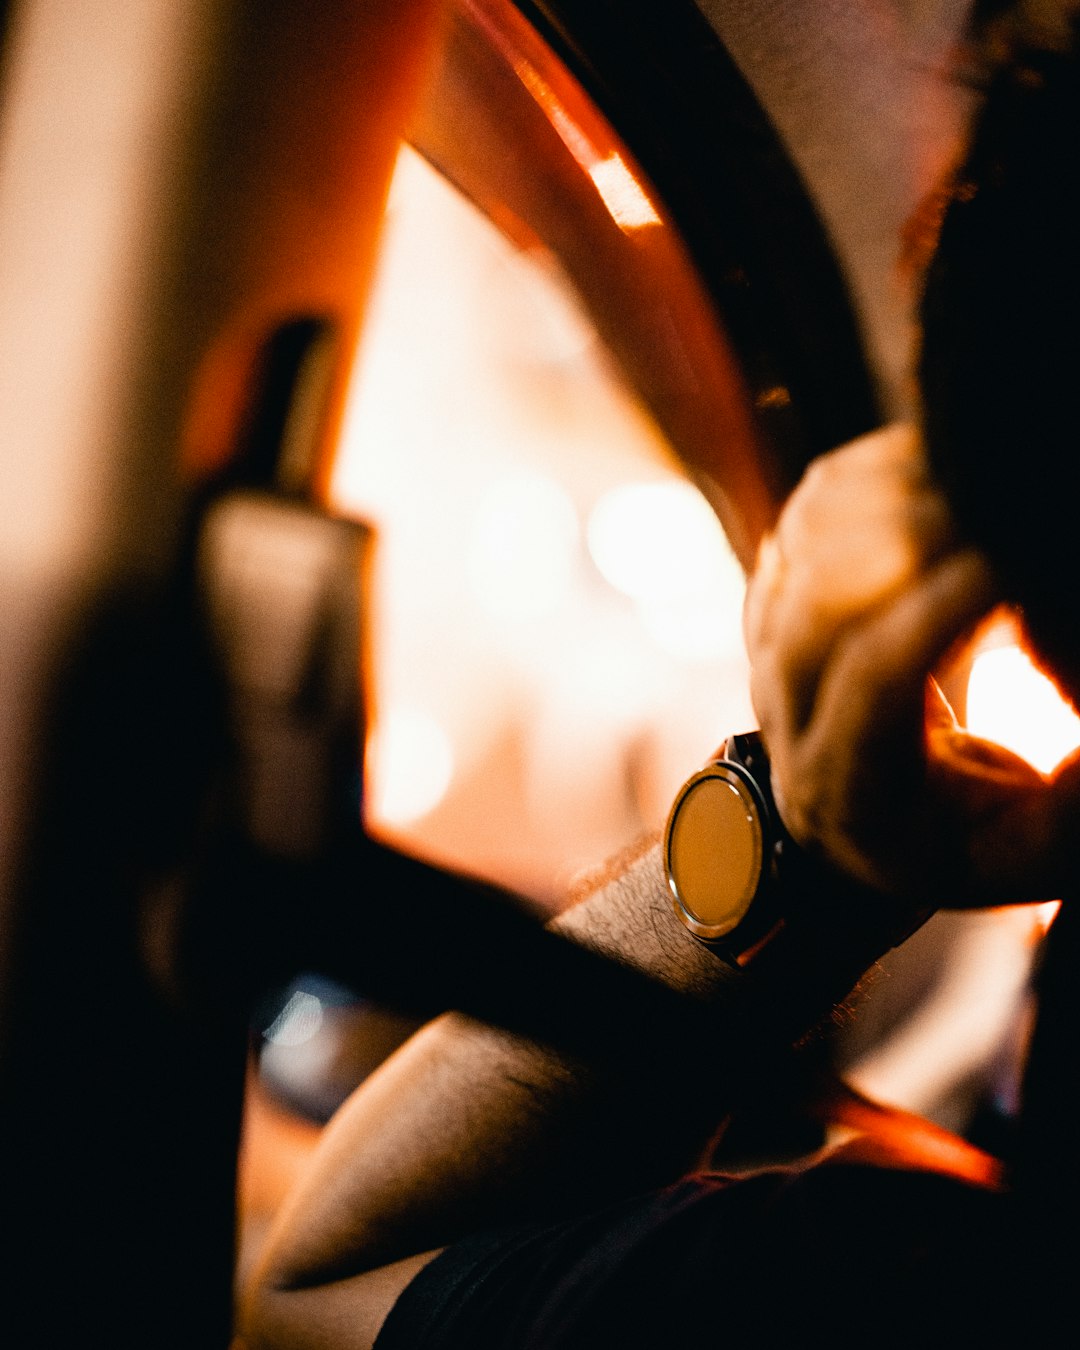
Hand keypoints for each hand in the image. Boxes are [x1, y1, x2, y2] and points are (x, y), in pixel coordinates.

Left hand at [743, 423, 1079, 906]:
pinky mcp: (775, 610)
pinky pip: (802, 525)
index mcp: (844, 796)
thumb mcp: (1038, 849)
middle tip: (1009, 501)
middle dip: (921, 538)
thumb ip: (1076, 801)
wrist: (892, 835)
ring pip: (803, 554)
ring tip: (982, 469)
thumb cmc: (975, 843)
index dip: (946, 605)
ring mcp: (768, 659)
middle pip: (825, 606)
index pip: (877, 677)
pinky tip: (934, 460)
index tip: (1017, 556)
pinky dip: (863, 479)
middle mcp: (785, 723)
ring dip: (890, 497)